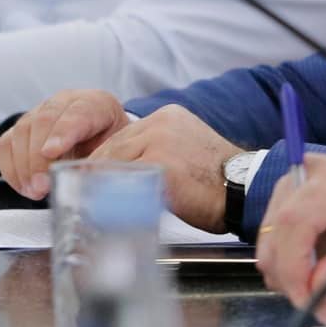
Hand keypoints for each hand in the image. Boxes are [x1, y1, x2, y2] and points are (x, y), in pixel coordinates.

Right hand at [0, 90, 129, 198]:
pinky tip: (24, 186)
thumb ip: (100, 160)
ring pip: (22, 131)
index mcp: (95, 104)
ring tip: (35, 190)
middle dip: (39, 157)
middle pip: (44, 121)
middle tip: (42, 186)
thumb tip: (81, 179)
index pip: (77, 113)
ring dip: (24, 166)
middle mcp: (65, 102)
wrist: (101, 136)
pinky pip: (5, 145)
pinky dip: (11, 168)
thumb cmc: (109, 144)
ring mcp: (39, 112)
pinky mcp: (21, 129)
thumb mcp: (116, 151)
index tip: (52, 153)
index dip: (63, 133)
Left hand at [87, 105, 239, 232]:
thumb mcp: (183, 154)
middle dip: (95, 173)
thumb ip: (154, 153)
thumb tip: (122, 174)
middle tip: (81, 193)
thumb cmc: (216, 181)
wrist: (244, 190)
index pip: (122, 137)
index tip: (90, 177)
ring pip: (114, 163)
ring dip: (99, 184)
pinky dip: (111, 196)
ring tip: (88, 203)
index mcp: (167, 116)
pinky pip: (124, 181)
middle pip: (113, 148)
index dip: (103, 160)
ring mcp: (160, 142)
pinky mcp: (160, 165)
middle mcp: (161, 122)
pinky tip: (104, 209)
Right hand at [255, 153, 325, 325]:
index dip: (293, 267)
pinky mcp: (287, 202)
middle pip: (277, 232)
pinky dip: (290, 268)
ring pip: (270, 241)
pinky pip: (274, 243)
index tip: (308, 301)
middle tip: (324, 308)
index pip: (296, 221)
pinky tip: (317, 274)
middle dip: (292, 279)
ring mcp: (295, 185)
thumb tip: (315, 286)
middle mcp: (311, 173)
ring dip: (290, 276)